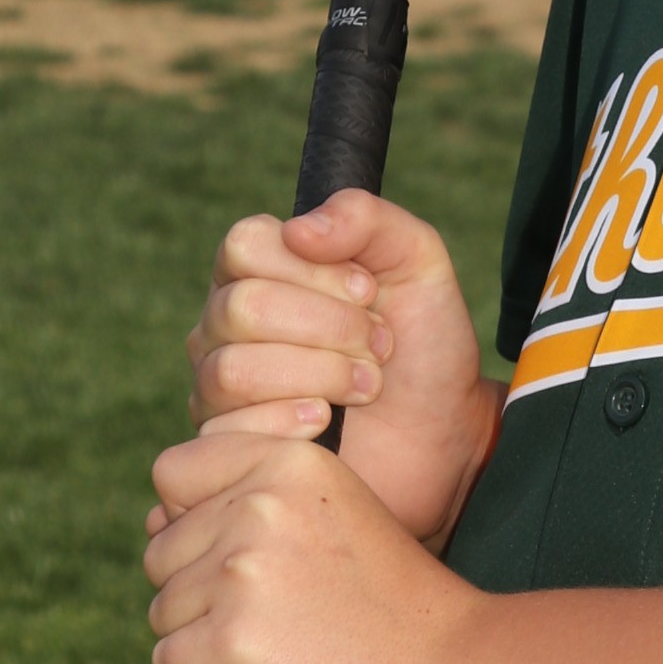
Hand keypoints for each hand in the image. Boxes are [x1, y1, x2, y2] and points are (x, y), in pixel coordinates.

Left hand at [145, 423, 496, 663]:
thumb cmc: (394, 601)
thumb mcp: (336, 510)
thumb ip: (256, 499)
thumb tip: (156, 520)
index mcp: (286, 461)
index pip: (174, 473)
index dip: (194, 520)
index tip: (244, 554)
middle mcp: (255, 506)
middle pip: (162, 551)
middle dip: (201, 590)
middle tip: (279, 616)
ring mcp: (239, 574)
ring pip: (164, 610)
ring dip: (204, 638)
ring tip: (282, 647)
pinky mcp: (227, 643)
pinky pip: (168, 663)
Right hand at [184, 190, 498, 548]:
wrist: (445, 434)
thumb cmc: (424, 344)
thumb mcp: (417, 261)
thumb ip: (366, 219)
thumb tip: (299, 229)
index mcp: (261, 268)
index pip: (246, 246)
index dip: (316, 272)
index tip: (370, 293)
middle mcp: (226, 321)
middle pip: (242, 308)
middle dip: (331, 328)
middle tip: (379, 347)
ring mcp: (217, 384)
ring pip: (234, 370)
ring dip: (321, 376)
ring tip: (366, 385)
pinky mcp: (225, 444)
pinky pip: (232, 428)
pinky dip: (295, 423)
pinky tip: (328, 426)